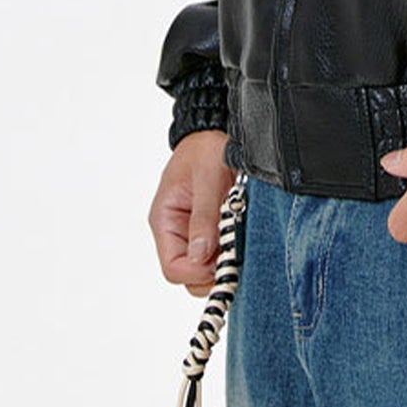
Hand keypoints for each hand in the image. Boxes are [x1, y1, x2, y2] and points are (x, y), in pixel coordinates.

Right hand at [149, 129, 238, 296]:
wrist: (213, 132)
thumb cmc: (205, 149)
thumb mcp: (207, 177)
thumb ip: (203, 216)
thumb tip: (200, 255)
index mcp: (165, 220)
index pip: (173, 267)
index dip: (197, 272)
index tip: (222, 262)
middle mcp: (175, 232)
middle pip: (188, 274)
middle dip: (212, 270)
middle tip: (236, 253)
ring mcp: (192, 233)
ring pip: (204, 267)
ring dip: (223, 260)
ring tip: (240, 239)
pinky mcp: (208, 230)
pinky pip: (216, 253)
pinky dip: (229, 251)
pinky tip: (241, 236)